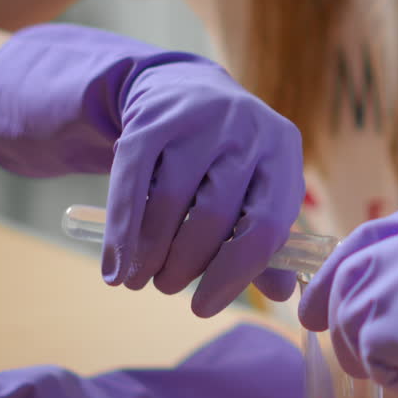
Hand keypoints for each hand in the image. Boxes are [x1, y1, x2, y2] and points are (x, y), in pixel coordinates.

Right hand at [0, 24, 304, 315]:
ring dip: (150, 253)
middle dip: (187, 264)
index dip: (234, 274)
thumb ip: (266, 240)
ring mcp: (199, 120)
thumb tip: (281, 294)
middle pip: (215, 216)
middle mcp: (246, 130)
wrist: (181, 89)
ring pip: (171, 201)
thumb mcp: (255, 189)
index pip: (266, 226)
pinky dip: (121, 232)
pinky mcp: (152, 119)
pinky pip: (131, 183)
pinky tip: (114, 268)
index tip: (203, 307)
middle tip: (168, 287)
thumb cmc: (226, 158)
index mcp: (283, 151)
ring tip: (140, 280)